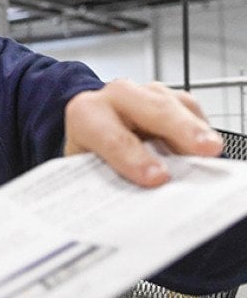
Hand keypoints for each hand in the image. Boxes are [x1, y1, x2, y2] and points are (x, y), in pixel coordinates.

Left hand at [64, 80, 223, 186]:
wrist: (92, 131)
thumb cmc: (90, 154)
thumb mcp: (87, 169)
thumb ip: (106, 181)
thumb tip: (131, 205)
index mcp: (85, 113)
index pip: (111, 137)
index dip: (133, 158)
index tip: (156, 178)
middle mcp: (115, 96)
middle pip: (151, 109)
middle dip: (178, 130)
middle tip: (204, 152)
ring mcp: (145, 92)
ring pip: (173, 105)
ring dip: (195, 128)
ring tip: (212, 150)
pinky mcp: (169, 96)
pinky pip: (189, 107)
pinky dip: (200, 127)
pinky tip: (206, 147)